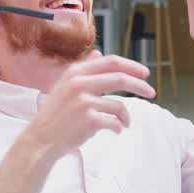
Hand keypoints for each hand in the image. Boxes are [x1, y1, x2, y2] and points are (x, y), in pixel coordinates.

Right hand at [27, 51, 154, 155]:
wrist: (42, 139)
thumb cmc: (57, 113)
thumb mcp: (65, 86)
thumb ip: (84, 70)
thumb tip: (99, 53)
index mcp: (75, 72)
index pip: (111, 62)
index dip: (132, 66)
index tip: (145, 73)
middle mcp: (79, 84)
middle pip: (121, 79)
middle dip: (140, 86)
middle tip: (152, 93)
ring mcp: (84, 101)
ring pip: (119, 105)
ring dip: (126, 116)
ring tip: (122, 123)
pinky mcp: (89, 120)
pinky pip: (115, 122)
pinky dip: (119, 127)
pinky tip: (115, 131)